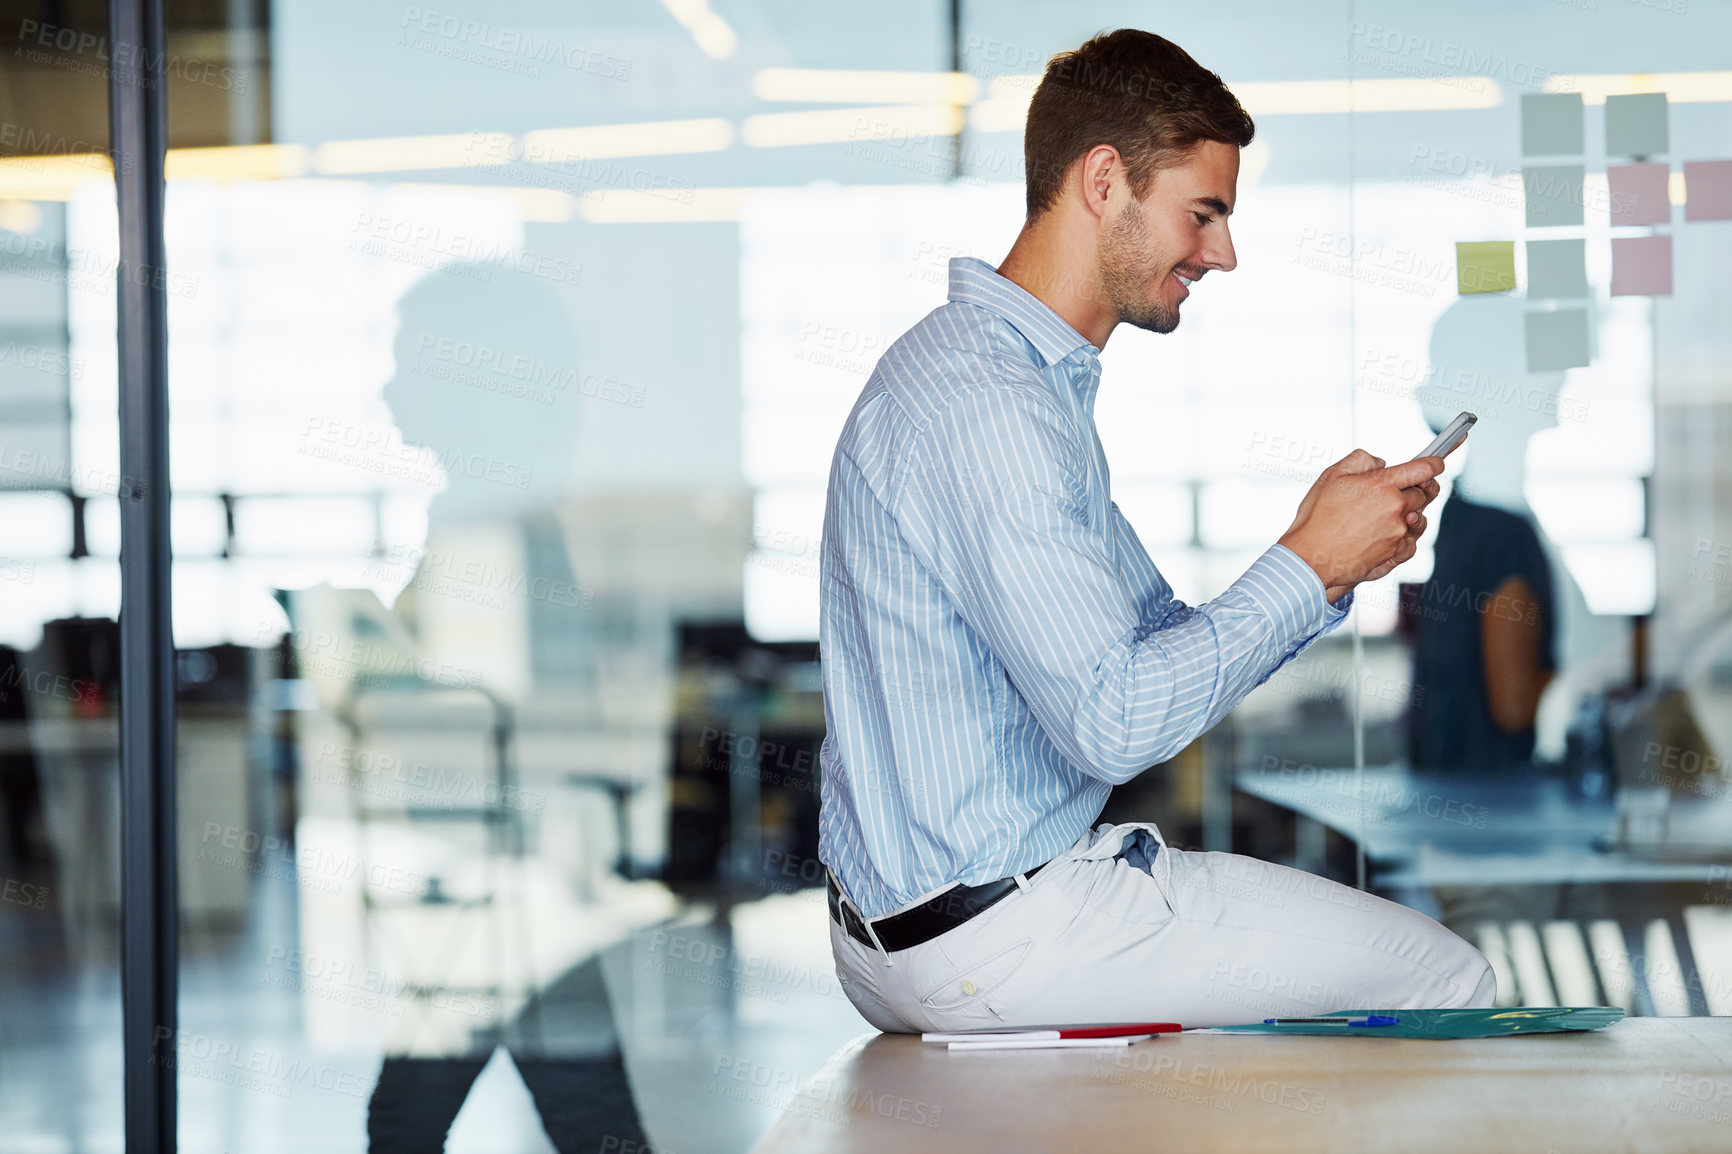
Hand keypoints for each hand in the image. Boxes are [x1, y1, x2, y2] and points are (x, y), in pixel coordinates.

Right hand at [1279, 450, 1442, 591]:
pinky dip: (1403, 537)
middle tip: (1404, 491)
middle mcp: (1395, 508)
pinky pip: (1412, 541)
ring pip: (1420, 518)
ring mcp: (1398, 532)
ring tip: (1388, 516)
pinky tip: (1384, 536)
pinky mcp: (1396, 553)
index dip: (1435, 462)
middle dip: (1418, 489)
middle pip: (1426, 493)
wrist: (1310, 559)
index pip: (1424, 468)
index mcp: (1381, 485)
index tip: (1437, 462)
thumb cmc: (1316, 520)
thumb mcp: (1331, 477)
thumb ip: (1360, 460)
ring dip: (1410, 514)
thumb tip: (1380, 462)